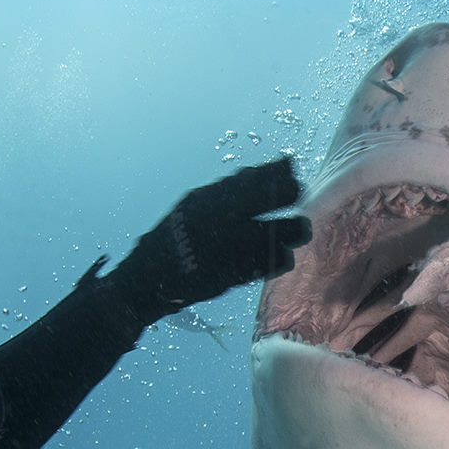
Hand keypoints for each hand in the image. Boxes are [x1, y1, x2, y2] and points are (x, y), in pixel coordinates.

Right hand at [107, 157, 310, 319]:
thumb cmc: (176, 236)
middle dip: (292, 194)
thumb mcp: (194, 204)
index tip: (290, 171)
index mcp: (214, 197)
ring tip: (294, 230)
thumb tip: (259, 173)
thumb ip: (225, 192)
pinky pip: (276, 261)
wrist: (152, 278)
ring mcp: (236, 246)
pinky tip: (279, 254)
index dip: (281, 172)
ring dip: (294, 229)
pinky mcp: (241, 273)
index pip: (260, 175)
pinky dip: (281, 256)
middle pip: (280, 196)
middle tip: (296, 198)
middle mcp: (227, 217)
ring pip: (286, 230)